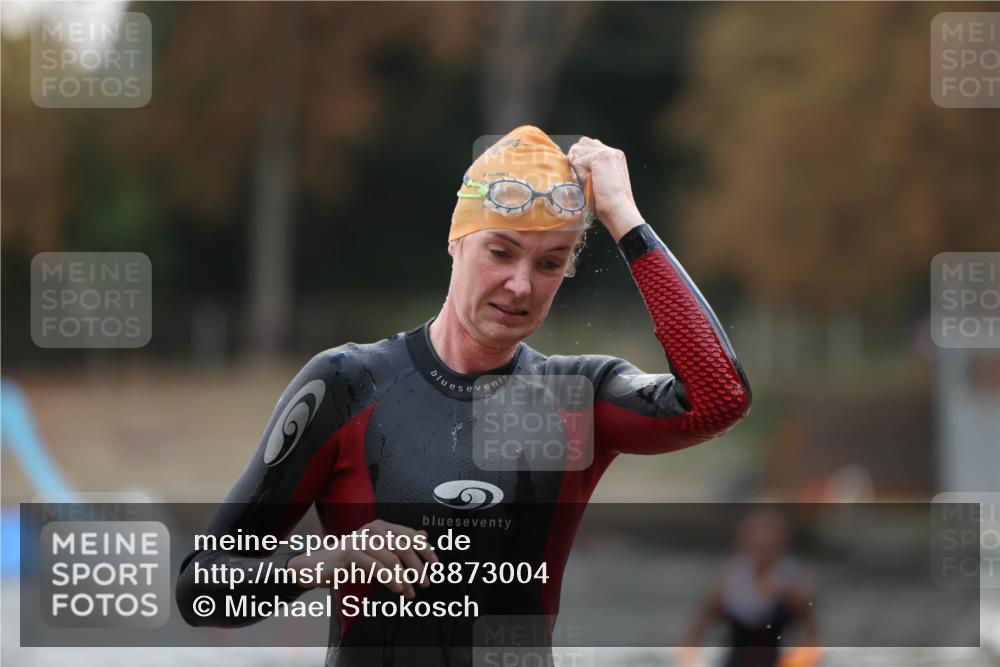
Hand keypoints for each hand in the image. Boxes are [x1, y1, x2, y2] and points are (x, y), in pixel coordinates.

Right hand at [287, 519, 439, 598]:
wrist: (317, 566)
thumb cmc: (347, 560)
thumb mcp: (377, 551)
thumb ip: (398, 543)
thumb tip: (424, 536)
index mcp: (381, 526)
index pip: (410, 535)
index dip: (425, 550)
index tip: (436, 565)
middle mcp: (372, 529)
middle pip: (404, 548)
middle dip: (418, 568)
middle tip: (424, 583)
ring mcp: (361, 540)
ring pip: (392, 560)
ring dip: (404, 579)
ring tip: (409, 592)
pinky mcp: (351, 554)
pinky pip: (376, 567)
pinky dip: (389, 580)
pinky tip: (396, 589)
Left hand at [566, 137, 644, 242]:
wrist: (618, 209)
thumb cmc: (608, 203)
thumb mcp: (599, 182)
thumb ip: (590, 170)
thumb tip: (573, 163)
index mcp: (614, 157)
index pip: (590, 146)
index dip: (580, 159)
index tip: (579, 174)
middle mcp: (613, 152)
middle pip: (583, 143)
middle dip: (577, 158)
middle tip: (580, 176)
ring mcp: (608, 152)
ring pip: (579, 151)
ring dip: (578, 167)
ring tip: (586, 181)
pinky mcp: (601, 156)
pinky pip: (578, 160)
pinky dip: (579, 173)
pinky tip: (588, 182)